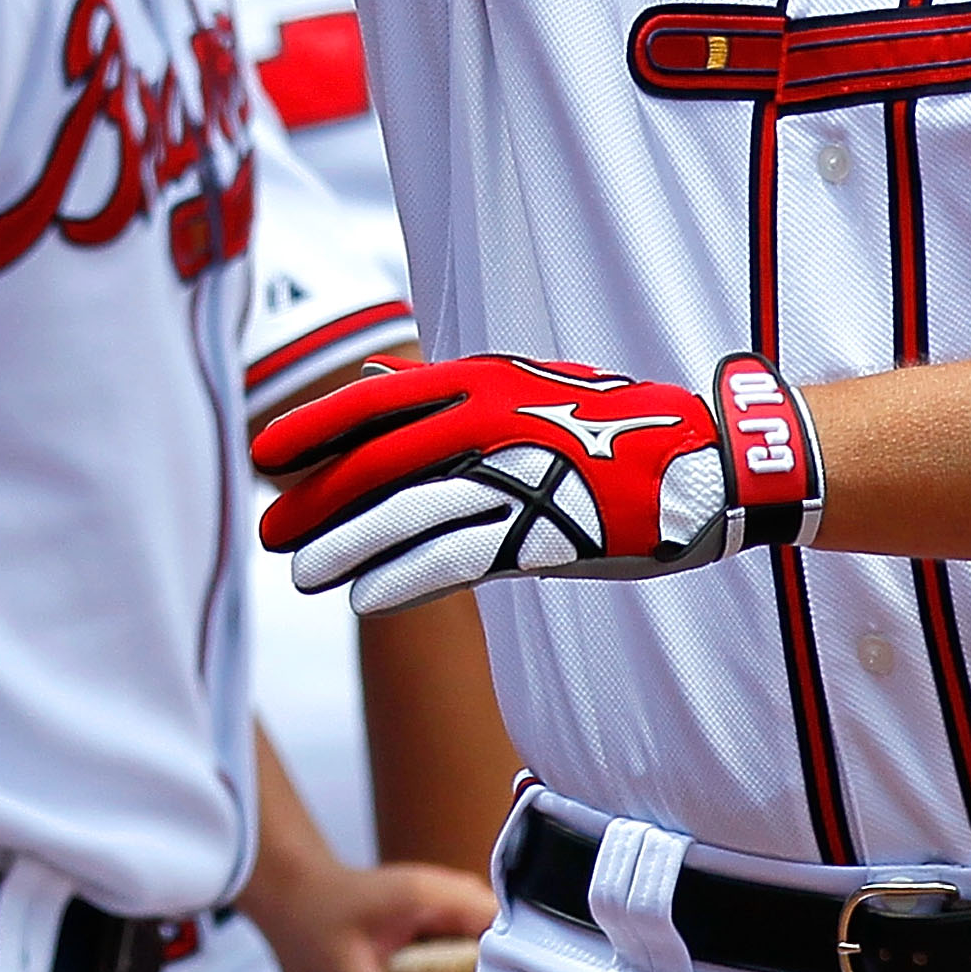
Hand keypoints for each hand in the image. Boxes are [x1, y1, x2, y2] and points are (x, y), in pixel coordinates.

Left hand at [247, 853, 495, 971]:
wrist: (290, 900)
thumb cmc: (312, 924)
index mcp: (429, 896)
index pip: (492, 919)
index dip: (509, 957)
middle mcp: (441, 897)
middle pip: (495, 931)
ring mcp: (435, 910)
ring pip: (480, 942)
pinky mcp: (425, 927)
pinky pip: (458, 950)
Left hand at [255, 352, 821, 615]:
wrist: (705, 459)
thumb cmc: (610, 428)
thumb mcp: (525, 388)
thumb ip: (445, 392)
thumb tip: (371, 376)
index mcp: (483, 378)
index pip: (378, 400)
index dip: (315, 426)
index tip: (264, 452)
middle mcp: (490, 416)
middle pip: (378, 459)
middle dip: (317, 496)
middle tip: (269, 531)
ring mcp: (516, 471)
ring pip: (407, 512)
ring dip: (346, 545)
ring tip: (301, 574)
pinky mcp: (543, 527)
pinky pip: (457, 554)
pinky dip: (404, 574)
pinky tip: (365, 596)